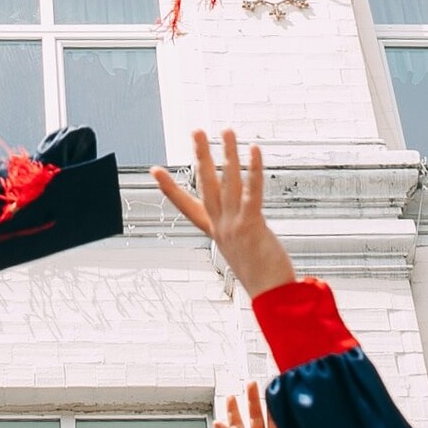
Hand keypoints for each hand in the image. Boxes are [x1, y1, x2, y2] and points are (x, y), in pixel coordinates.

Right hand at [153, 130, 296, 296]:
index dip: (169, 188)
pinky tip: (254, 151)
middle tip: (196, 132)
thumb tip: (246, 231)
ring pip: (228, 182)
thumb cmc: (264, 278)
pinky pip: (252, 192)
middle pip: (206, 184)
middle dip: (200, 155)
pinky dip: (253, 169)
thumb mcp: (243, 254)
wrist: (272, 296)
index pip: (187, 206)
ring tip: (226, 131)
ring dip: (227, 153)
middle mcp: (221, 226)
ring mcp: (234, 225)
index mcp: (216, 233)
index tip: (155, 171)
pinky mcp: (251, 225)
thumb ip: (241, 237)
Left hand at [215, 384, 289, 427]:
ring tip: (263, 387)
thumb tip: (217, 423)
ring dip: (265, 403)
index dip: (233, 411)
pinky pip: (282, 425)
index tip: (231, 397)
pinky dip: (280, 412)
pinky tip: (279, 400)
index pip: (235, 426)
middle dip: (251, 400)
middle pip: (252, 417)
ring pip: (267, 418)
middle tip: (249, 384)